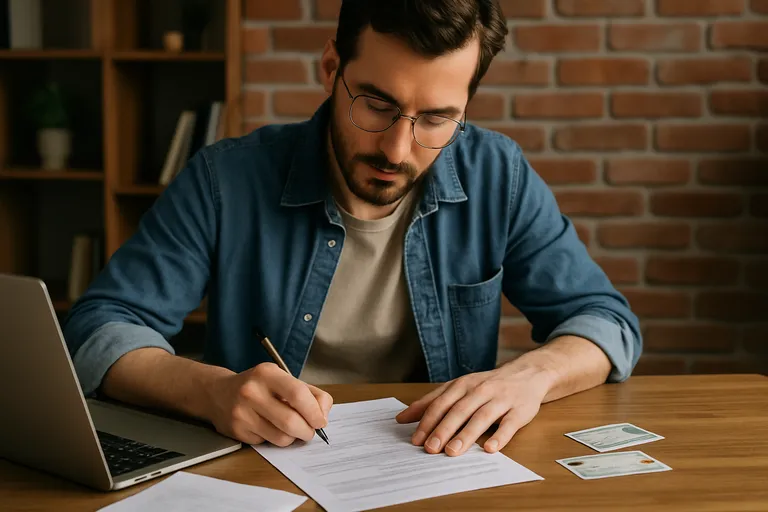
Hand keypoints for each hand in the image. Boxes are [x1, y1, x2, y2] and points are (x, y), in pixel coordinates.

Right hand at [207, 362, 332, 446]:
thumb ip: (309, 393)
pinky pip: (267, 442)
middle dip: (307, 431)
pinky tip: (270, 428)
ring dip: (293, 438)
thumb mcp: (282, 379)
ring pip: (281, 437)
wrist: (218, 393)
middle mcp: (252, 391)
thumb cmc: (259, 386)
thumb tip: (323, 415)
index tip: (321, 421)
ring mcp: (242, 412)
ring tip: (292, 429)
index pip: (298, 394)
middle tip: (310, 431)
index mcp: (267, 373)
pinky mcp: (237, 431)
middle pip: (291, 421)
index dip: (314, 411)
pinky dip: (275, 439)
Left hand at [395, 366, 550, 455]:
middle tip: (430, 449)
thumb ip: (432, 402)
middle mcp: (480, 390)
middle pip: (459, 410)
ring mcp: (501, 399)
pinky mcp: (520, 410)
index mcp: (463, 385)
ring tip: (453, 451)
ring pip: (481, 417)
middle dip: (443, 429)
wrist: (527, 374)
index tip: (415, 439)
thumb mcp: (459, 388)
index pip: (441, 403)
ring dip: (466, 435)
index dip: (427, 421)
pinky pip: (510, 424)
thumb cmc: (488, 385)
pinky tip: (490, 448)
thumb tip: (402, 418)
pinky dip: (500, 436)